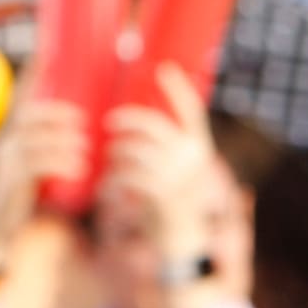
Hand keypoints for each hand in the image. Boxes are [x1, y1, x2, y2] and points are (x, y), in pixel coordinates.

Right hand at [0, 92, 95, 270]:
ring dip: (61, 142)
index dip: (51, 107)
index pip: (25, 111)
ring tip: (85, 150)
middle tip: (84, 128)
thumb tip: (91, 140)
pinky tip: (78, 169)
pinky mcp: (7, 185)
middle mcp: (2, 148)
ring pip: (31, 142)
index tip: (79, 114)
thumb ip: (52, 155)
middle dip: (56, 119)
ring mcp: (2, 166)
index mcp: (9, 140)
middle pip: (27, 121)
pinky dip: (58, 163)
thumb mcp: (36, 171)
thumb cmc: (26, 201)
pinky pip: (34, 166)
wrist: (1, 233)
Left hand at [101, 63, 234, 277]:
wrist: (180, 239)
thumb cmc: (168, 199)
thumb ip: (160, 148)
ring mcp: (178, 176)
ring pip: (135, 150)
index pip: (190, 111)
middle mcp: (192, 158)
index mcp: (198, 147)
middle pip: (153, 125)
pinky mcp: (162, 195)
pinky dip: (114, 179)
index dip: (177, 89)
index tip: (163, 69)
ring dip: (116, 152)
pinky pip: (128, 175)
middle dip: (127, 119)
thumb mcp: (172, 169)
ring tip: (110, 159)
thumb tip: (130, 122)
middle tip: (109, 123)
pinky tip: (109, 186)